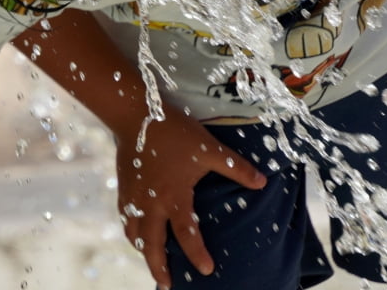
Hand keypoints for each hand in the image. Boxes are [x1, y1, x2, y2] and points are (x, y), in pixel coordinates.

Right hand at [115, 112, 265, 287]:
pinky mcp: (124, 187)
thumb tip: (262, 182)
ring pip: (134, 233)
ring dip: (143, 249)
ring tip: (150, 259)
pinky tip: (136, 230)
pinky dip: (131, 229)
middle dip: (158, 267)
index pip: (186, 235)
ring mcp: (134, 196)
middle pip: (151, 244)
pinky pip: (125, 217)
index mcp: (174, 197)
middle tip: (166, 285)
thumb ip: (236, 168)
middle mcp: (151, 203)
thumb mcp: (209, 149)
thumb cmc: (174, 132)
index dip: (196, 254)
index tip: (206, 271)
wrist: (134, 114)